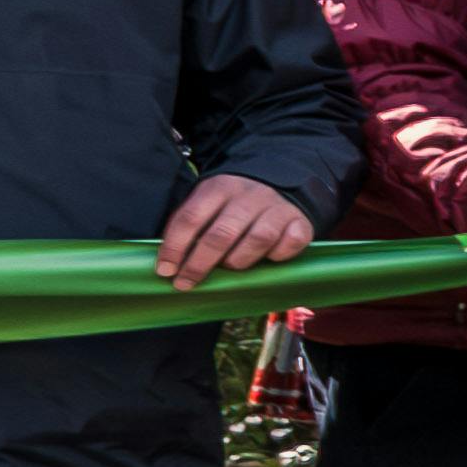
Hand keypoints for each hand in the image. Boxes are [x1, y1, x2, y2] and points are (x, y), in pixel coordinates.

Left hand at [154, 175, 310, 287]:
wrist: (278, 183)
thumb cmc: (233, 204)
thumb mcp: (208, 203)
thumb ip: (191, 227)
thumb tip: (169, 263)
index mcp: (219, 188)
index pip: (191, 218)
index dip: (174, 247)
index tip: (165, 271)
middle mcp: (249, 196)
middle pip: (221, 234)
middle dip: (199, 264)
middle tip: (186, 283)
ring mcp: (277, 208)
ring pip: (258, 239)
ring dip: (238, 261)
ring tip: (229, 267)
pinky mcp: (300, 222)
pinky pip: (290, 244)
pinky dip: (277, 256)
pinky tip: (268, 258)